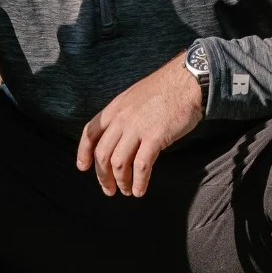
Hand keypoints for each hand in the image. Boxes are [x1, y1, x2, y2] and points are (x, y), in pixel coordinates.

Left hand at [76, 52, 204, 197]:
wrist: (188, 80)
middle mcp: (121, 119)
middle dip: (103, 176)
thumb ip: (124, 115)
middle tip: (109, 190)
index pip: (90, 133)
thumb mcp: (135, 97)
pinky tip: (141, 190)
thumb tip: (121, 136)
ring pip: (119, 163)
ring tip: (127, 191)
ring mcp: (137, 128)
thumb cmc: (167, 89)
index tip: (83, 167)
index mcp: (115, 108)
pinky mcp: (155, 137)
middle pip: (102, 154)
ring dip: (121, 182)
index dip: (83, 153)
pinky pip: (141, 166)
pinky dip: (139, 182)